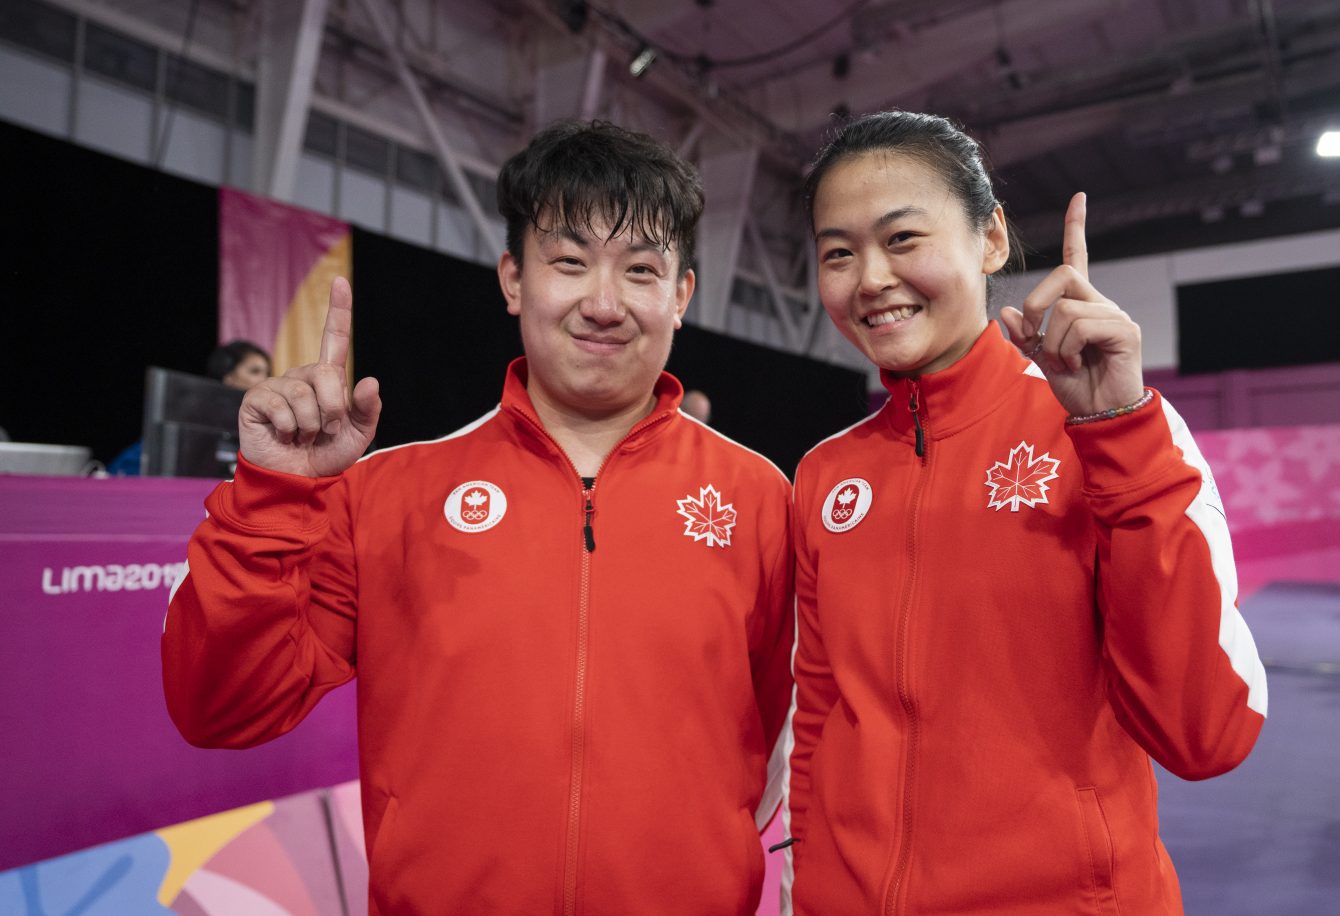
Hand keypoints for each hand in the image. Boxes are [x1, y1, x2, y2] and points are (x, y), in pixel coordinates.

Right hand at [238, 277, 381, 476]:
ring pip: (304, 393)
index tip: (340, 281)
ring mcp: (278, 385)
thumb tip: (370, 381)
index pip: (335, 338)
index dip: (338, 310)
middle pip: (327, 373)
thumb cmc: (326, 455)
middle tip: (325, 430)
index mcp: (329, 379)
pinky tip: (284, 435)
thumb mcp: (357, 435)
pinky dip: (289, 428)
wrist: (297, 481)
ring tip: (303, 435)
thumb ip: (367, 410)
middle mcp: (303, 376)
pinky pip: (281, 405)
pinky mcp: (256, 399)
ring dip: (310, 424)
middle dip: (333, 409)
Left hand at [999, 193, 1144, 417]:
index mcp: (1081, 305)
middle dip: (1037, 303)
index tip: (1078, 198)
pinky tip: (1077, 363)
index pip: (1077, 259)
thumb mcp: (1040, 359)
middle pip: (1062, 275)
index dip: (1076, 229)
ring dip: (1052, 342)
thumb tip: (1010, 312)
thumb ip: (1025, 336)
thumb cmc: (1075, 387)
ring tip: (1065, 362)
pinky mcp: (1125, 331)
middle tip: (1035, 335)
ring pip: (1066, 309)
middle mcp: (1100, 304)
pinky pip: (1081, 325)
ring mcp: (1115, 316)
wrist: (1099, 414)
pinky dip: (1068, 348)